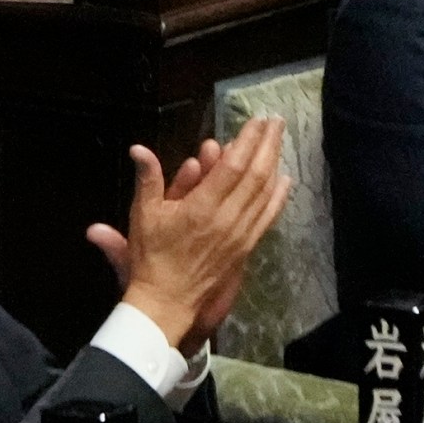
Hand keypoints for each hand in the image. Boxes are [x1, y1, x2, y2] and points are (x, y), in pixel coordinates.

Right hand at [86, 115, 290, 352]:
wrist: (167, 301)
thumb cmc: (152, 256)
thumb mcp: (143, 214)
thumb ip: (147, 178)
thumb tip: (138, 149)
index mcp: (202, 208)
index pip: (233, 167)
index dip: (247, 141)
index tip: (257, 121)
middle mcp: (227, 219)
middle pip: (256, 175)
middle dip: (267, 145)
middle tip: (276, 121)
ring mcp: (240, 234)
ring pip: (265, 194)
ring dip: (274, 164)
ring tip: (279, 140)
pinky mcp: (246, 247)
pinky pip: (267, 217)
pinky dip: (278, 197)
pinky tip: (285, 180)